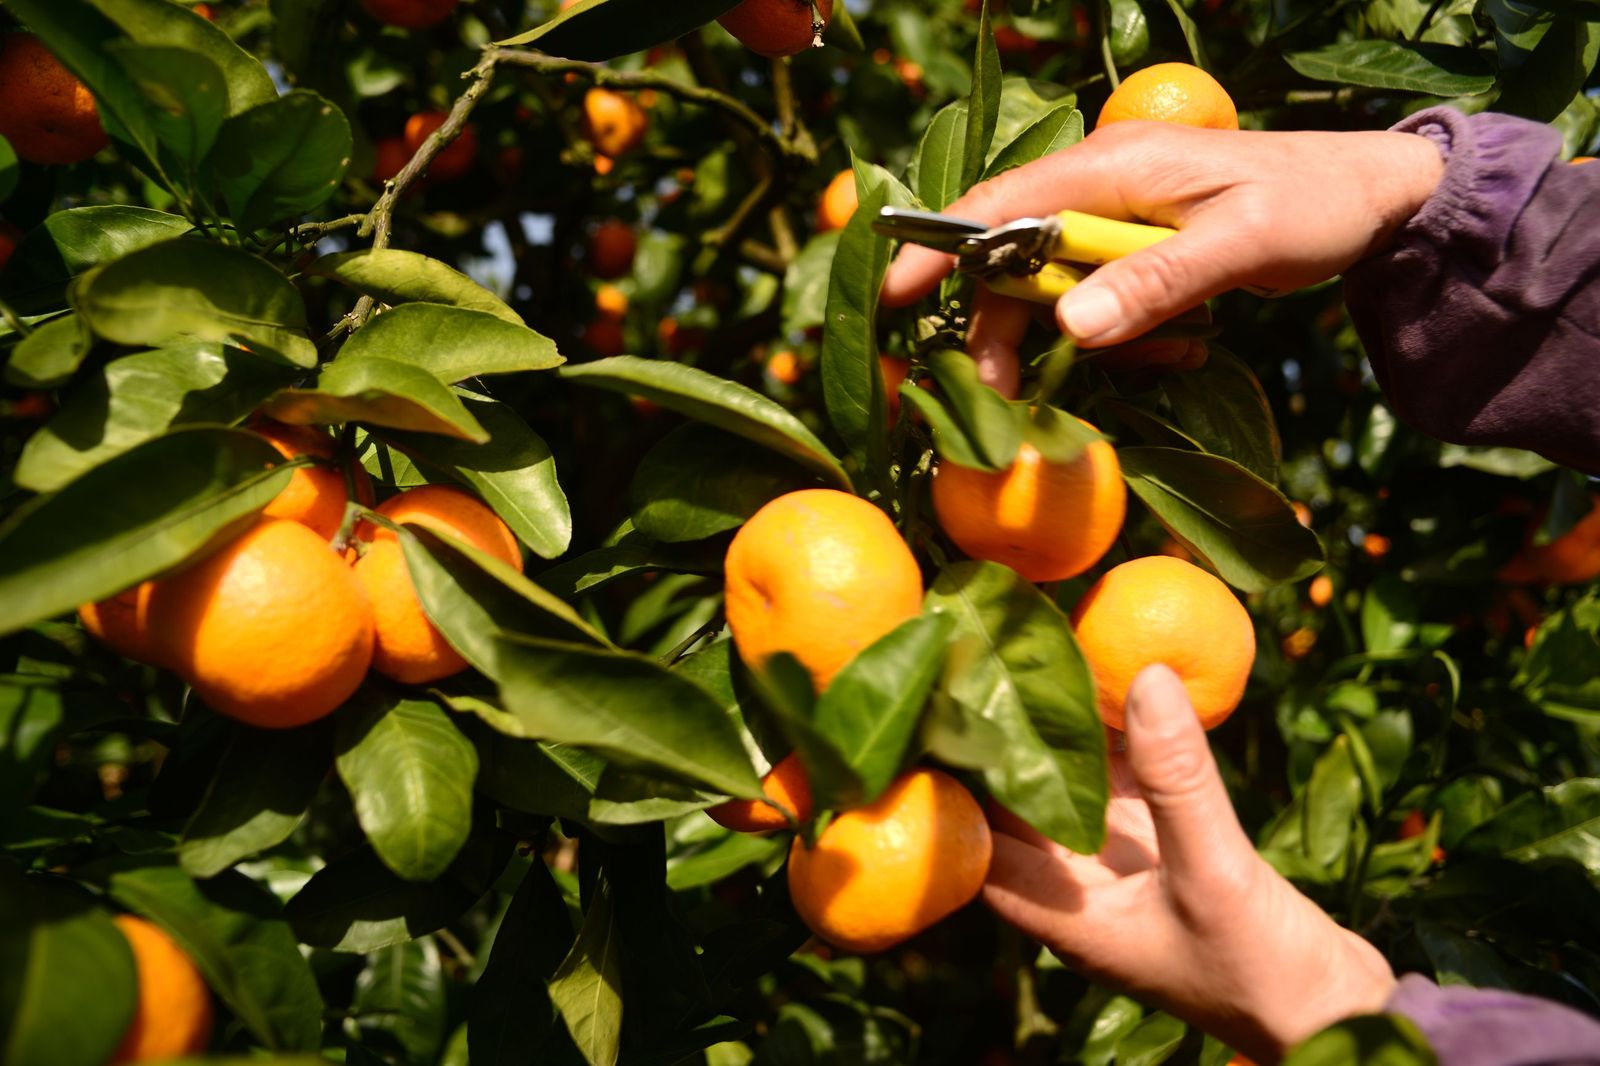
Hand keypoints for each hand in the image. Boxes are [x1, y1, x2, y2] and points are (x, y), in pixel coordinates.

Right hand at [883, 123, 1443, 387]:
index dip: (940, 249)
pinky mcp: (1139, 250)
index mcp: (1111, 166)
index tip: (892, 299)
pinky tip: (1180, 346)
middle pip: (1011, 258)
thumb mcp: (1241, 243)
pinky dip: (1119, 335)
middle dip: (1004, 328)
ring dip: (1070, 341)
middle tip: (1004, 399)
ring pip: (1050, 287)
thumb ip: (1154, 280)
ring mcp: (1118, 218)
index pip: (999, 203)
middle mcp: (1100, 186)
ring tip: (1141, 367)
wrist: (1377, 196)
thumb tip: (1068, 325)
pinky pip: (1097, 300)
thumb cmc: (1313, 203)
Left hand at [984, 665, 1395, 1061]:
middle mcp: (1081, 892)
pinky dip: (1124, 743)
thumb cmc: (1262, 968)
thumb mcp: (1214, 869)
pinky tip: (1123, 683)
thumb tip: (1144, 675)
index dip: (964, 783)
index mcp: (1066, 916)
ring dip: (1069, 734)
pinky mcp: (1165, 851)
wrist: (1338, 1015)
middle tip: (1002, 657)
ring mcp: (1124, 870)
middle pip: (1023, 807)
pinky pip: (1129, 787)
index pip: (981, 845)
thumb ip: (1178, 778)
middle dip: (1013, 740)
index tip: (960, 712)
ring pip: (1076, 790)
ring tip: (1053, 653)